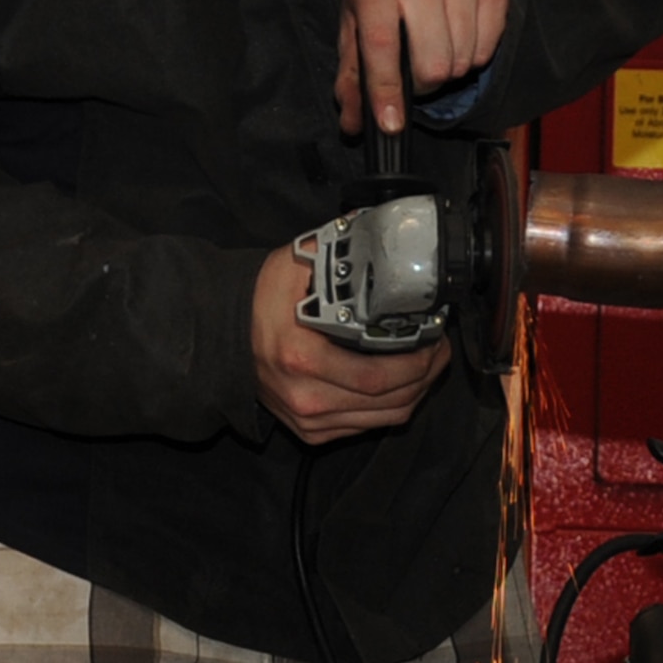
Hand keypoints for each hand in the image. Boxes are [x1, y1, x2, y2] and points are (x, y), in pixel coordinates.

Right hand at [250, 247, 452, 443]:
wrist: (223, 332)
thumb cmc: (261, 299)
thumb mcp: (297, 265)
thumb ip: (339, 251)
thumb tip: (379, 231)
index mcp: (302, 358)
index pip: (379, 376)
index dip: (420, 362)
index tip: (435, 338)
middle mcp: (306, 396)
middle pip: (391, 401)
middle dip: (427, 374)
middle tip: (439, 349)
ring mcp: (308, 418)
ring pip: (385, 418)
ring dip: (416, 392)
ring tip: (427, 364)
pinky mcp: (311, 430)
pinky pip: (366, 426)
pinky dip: (391, 406)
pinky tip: (400, 382)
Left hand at [336, 0, 507, 135]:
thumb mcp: (355, 27)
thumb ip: (352, 77)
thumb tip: (354, 123)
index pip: (383, 46)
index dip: (386, 91)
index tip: (391, 124)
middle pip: (433, 63)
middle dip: (424, 83)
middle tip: (415, 72)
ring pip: (462, 61)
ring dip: (448, 70)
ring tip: (434, 51)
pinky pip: (486, 50)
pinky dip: (471, 56)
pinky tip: (457, 38)